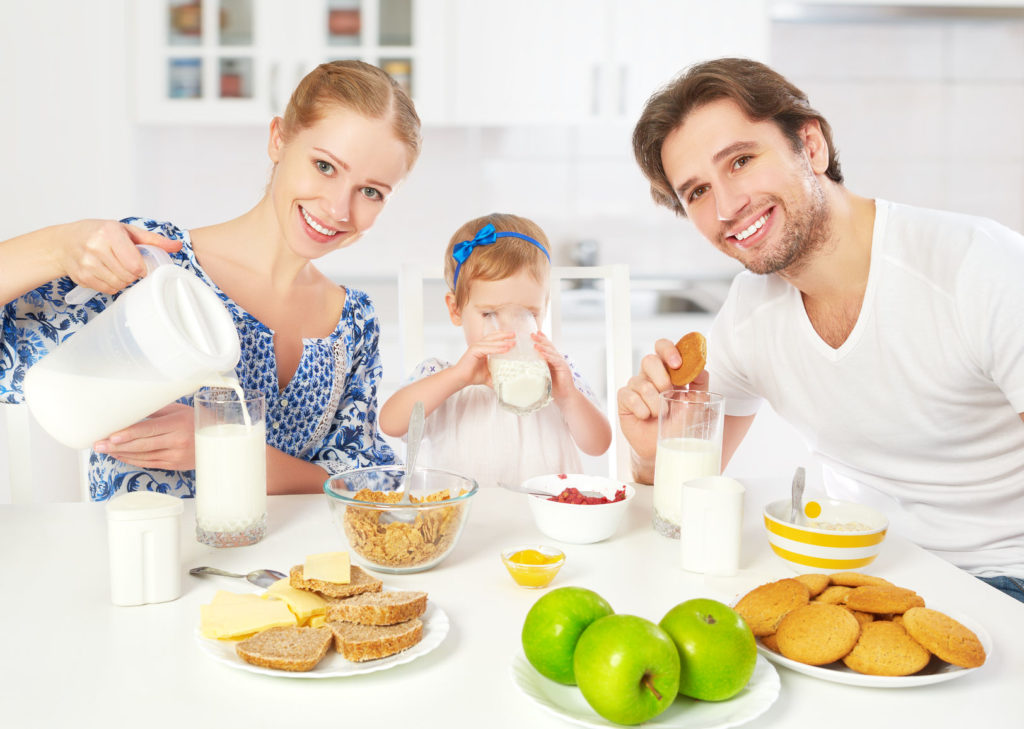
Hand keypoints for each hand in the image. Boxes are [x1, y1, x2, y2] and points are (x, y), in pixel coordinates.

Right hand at [59, 220, 180, 294]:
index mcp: (110, 232)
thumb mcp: (125, 230)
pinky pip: (107, 290)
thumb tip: (177, 245)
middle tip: (127, 265)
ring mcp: (87, 263)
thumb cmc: (97, 233)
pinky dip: (112, 285)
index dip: (142, 268)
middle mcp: (96, 247)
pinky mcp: (82, 277)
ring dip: (123, 280)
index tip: (141, 265)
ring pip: (119, 284)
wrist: (64, 242)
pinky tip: (107, 273)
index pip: (135, 263)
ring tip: (116, 268)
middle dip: (133, 274)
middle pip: (128, 276)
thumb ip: (153, 239)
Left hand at [93, 403, 195, 470]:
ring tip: (105, 451)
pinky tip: (121, 456)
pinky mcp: (174, 464)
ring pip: (143, 457)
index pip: (148, 430)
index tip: (111, 436)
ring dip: (122, 454)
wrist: (218, 439)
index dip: (128, 434)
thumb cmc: (196, 420)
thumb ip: (155, 411)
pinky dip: (133, 460)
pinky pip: (149, 463)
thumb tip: (131, 411)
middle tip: (99, 445)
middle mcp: (176, 441)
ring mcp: (175, 455)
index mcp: (177, 424)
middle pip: (142, 445)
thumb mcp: (178, 410)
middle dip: (118, 446)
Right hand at [450, 330, 514, 386]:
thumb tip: (507, 385)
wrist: (461, 379)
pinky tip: (505, 349)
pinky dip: (497, 349)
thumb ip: (497, 377)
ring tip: (512, 343)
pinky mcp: (474, 350)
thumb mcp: (489, 375)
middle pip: (493, 336)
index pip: (494, 339)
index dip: (503, 337)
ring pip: (492, 342)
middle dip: (504, 335)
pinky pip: (488, 348)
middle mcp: (479, 345)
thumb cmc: (472, 376)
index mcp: (482, 348)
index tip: (513, 337)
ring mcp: (476, 346)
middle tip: (514, 335)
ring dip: (503, 342)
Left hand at [531, 331, 575, 401]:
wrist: (565, 396)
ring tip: (534, 344)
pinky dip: (548, 356)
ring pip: (551, 352)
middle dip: (540, 340)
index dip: (542, 339)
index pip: (547, 347)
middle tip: (532, 334)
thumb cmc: (553, 388)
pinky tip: (542, 354)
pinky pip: (555, 360)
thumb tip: (524, 366)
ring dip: (543, 347)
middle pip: (549, 346)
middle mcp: (557, 359)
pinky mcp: (564, 367)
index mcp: (552, 360)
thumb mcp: (542, 376)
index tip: (535, 333)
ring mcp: (561, 362)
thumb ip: (537, 369)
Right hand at [616, 338, 708, 465]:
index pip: (663, 347)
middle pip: (649, 360)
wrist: (667, 446)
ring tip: (661, 414)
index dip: (668, 350)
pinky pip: (630, 398)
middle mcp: (650, 375)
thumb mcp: (697, 403)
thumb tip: (701, 368)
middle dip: (662, 379)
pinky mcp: (624, 399)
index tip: (678, 363)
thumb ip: (700, 384)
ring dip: (656, 403)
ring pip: (642, 384)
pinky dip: (642, 410)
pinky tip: (647, 417)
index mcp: (668, 370)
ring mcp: (635, 386)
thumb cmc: (681, 422)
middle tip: (670, 394)